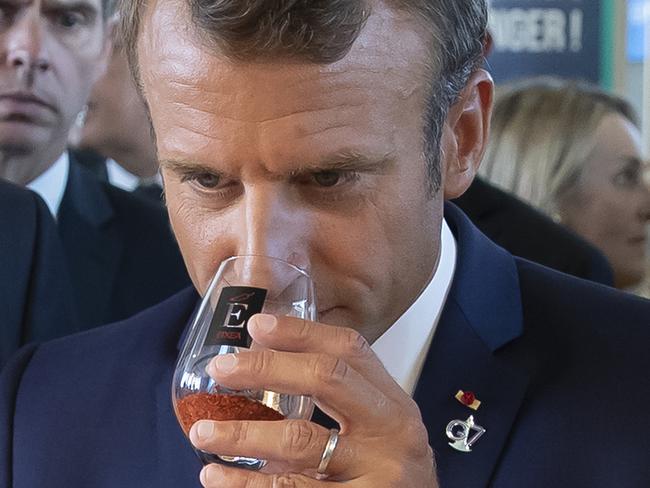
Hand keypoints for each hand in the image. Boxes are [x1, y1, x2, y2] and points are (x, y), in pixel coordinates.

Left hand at [188, 313, 438, 486]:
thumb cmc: (386, 476)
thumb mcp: (377, 431)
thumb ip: (337, 404)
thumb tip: (262, 366)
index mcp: (392, 403)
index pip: (349, 349)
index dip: (301, 332)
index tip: (257, 325)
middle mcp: (392, 431)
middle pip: (326, 378)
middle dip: (266, 367)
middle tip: (221, 370)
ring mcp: (378, 473)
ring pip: (299, 441)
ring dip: (241, 432)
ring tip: (203, 431)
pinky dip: (247, 483)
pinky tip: (217, 477)